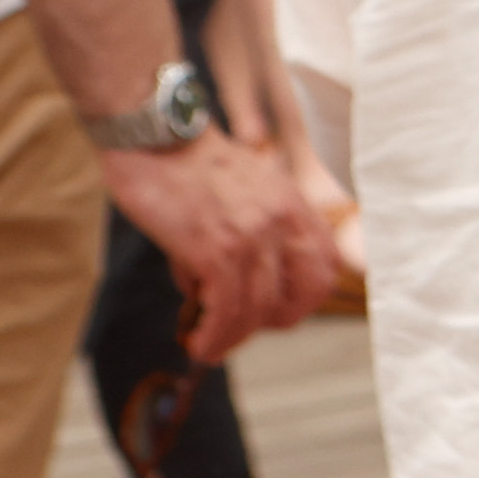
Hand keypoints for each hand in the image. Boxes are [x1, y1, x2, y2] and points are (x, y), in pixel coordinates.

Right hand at [98, 130, 338, 358]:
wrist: (152, 130)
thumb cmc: (185, 159)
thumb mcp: (241, 187)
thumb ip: (247, 231)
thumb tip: (216, 287)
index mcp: (292, 203)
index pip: (326, 262)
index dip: (306, 293)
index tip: (276, 305)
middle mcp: (281, 220)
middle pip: (309, 290)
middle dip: (281, 318)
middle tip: (247, 327)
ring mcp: (251, 235)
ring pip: (261, 307)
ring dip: (236, 337)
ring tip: (211, 346)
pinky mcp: (215, 248)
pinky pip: (227, 309)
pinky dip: (216, 335)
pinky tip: (201, 343)